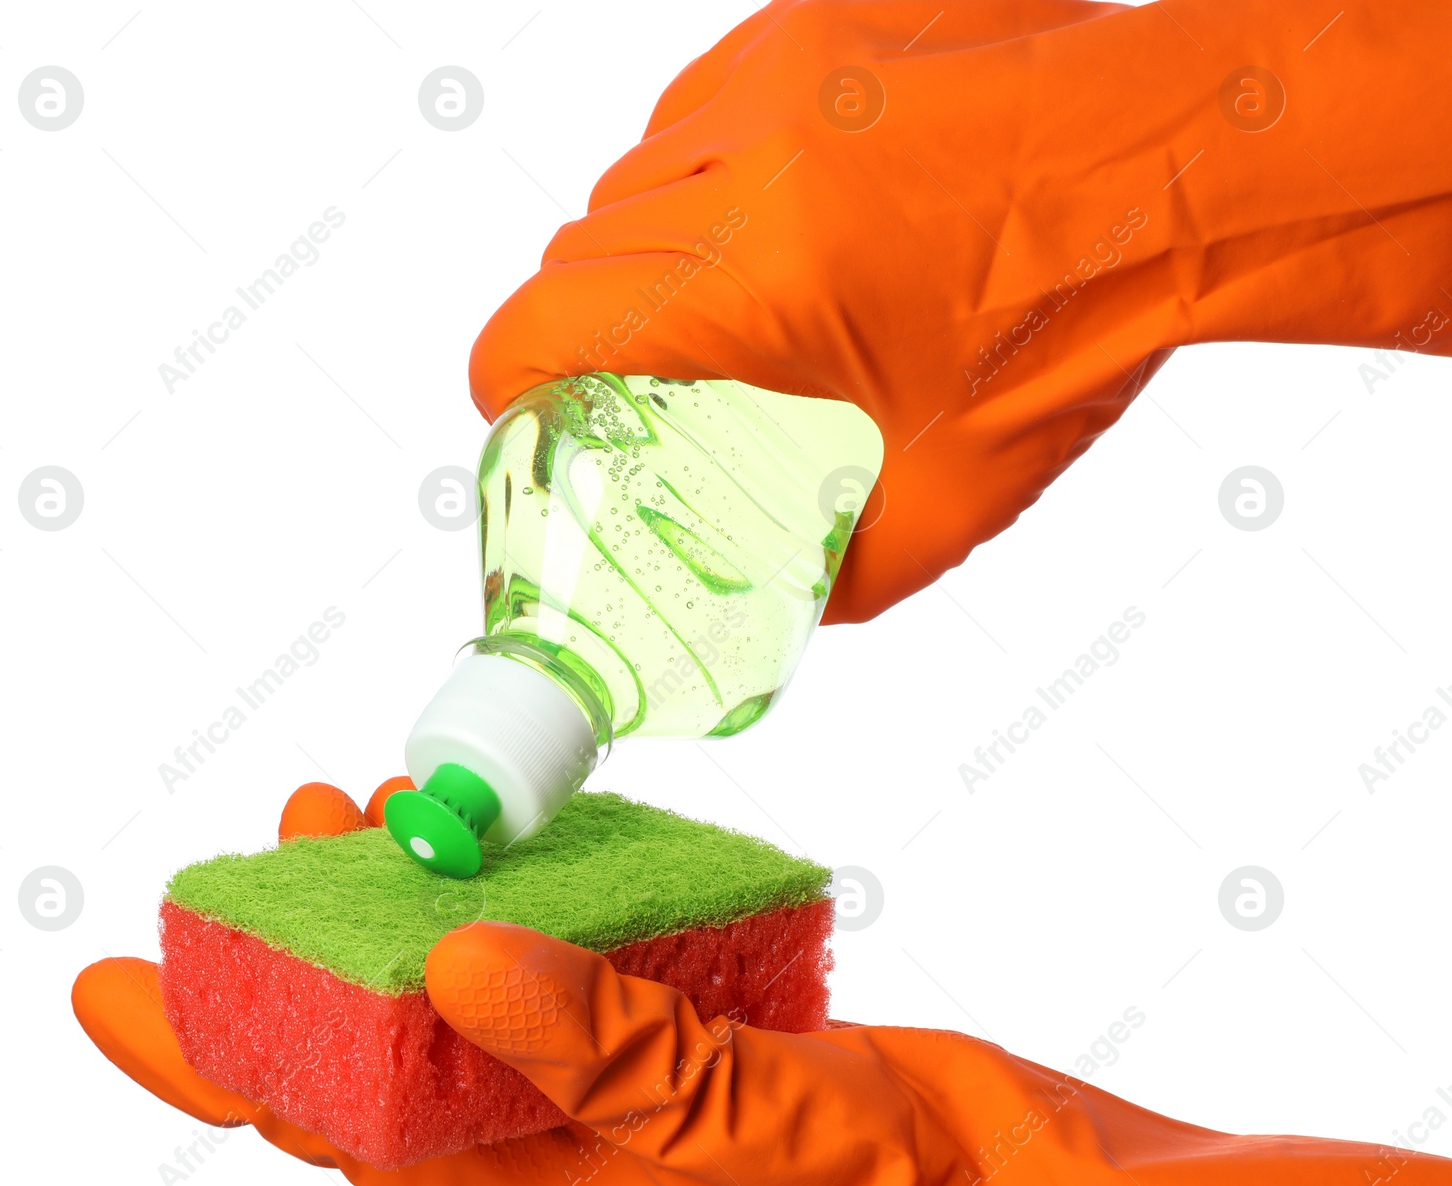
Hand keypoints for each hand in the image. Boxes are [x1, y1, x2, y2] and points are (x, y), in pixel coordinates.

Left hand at [75, 919, 1451, 1185]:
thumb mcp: (760, 1147)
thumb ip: (611, 1062)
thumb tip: (451, 969)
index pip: (332, 1122)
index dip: (211, 1055)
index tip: (110, 981)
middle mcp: (574, 1143)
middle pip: (396, 1040)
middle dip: (320, 941)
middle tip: (288, 819)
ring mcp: (642, 1093)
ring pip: (499, 991)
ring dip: (438, 903)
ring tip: (398, 804)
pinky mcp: (715, 1047)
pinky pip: (610, 970)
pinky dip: (567, 902)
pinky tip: (561, 842)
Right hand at [469, 0, 1451, 621]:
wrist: (1183, 181)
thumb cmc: (1080, 328)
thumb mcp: (950, 501)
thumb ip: (834, 573)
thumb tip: (772, 614)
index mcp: (771, 271)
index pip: (551, 316)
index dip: (513, 382)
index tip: (528, 415)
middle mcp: (759, 148)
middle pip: (583, 249)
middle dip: (599, 330)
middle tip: (656, 383)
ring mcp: (784, 70)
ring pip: (634, 174)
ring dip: (653, 249)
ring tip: (735, 301)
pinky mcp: (814, 23)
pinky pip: (697, 108)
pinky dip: (705, 172)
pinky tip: (773, 217)